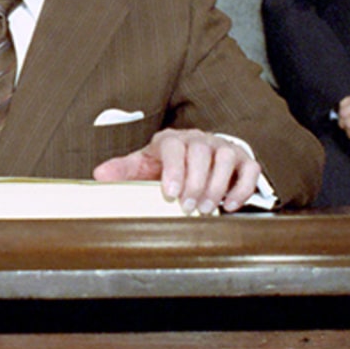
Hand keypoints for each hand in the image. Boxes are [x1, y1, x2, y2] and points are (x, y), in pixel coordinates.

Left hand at [93, 128, 261, 214]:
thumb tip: (99, 175)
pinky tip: (230, 205)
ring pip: (227, 157)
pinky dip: (243, 187)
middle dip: (195, 182)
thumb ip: (123, 170)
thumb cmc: (167, 164)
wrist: (195, 158)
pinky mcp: (242, 160)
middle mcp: (199, 140)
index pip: (174, 147)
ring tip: (206, 208)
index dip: (174, 169)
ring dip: (217, 185)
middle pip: (201, 151)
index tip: (171, 193)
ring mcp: (222, 148)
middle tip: (188, 206)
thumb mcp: (143, 165)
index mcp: (172, 140)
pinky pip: (250, 169)